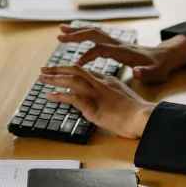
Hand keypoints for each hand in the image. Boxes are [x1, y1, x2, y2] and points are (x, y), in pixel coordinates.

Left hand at [37, 64, 154, 138]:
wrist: (143, 118)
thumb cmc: (137, 112)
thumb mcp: (124, 97)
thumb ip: (112, 95)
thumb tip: (100, 100)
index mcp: (109, 80)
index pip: (86, 72)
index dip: (70, 71)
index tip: (60, 72)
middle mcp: (101, 84)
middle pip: (75, 70)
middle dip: (58, 68)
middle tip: (44, 69)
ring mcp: (97, 95)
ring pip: (71, 80)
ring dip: (54, 78)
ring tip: (41, 79)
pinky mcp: (94, 107)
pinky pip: (72, 97)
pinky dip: (59, 96)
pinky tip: (50, 96)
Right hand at [57, 26, 185, 84]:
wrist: (166, 57)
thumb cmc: (159, 67)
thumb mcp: (155, 73)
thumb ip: (145, 73)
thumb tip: (136, 72)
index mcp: (124, 51)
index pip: (102, 49)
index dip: (88, 55)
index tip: (77, 64)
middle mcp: (118, 43)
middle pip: (94, 34)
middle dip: (77, 35)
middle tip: (59, 36)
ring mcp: (116, 42)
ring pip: (94, 32)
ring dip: (78, 31)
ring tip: (61, 31)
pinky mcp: (115, 44)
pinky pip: (97, 36)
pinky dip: (84, 34)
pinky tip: (75, 36)